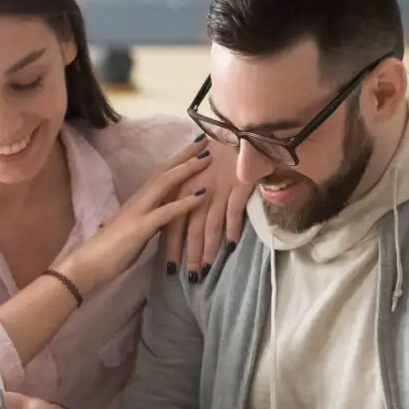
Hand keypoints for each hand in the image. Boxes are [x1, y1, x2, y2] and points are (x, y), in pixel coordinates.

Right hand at [59, 139, 212, 293]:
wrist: (90, 263)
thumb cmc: (112, 250)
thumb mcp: (138, 229)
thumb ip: (151, 219)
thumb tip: (166, 215)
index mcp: (139, 200)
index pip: (161, 173)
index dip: (178, 159)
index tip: (196, 147)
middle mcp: (140, 200)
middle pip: (165, 171)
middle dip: (186, 155)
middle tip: (207, 140)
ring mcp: (140, 211)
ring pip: (165, 183)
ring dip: (187, 169)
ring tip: (207, 158)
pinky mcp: (141, 227)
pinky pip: (166, 212)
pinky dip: (185, 203)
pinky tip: (202, 196)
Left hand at [163, 137, 254, 281]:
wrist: (238, 130)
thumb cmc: (216, 152)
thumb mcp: (195, 173)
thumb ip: (187, 196)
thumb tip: (179, 220)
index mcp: (183, 188)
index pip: (173, 221)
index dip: (172, 245)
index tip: (171, 267)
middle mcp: (198, 191)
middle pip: (192, 229)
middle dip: (190, 255)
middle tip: (190, 278)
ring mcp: (218, 189)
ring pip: (211, 225)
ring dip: (209, 249)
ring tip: (207, 269)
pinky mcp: (238, 186)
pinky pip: (234, 212)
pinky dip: (232, 229)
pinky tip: (230, 246)